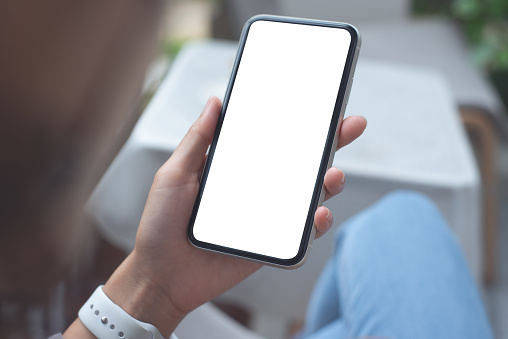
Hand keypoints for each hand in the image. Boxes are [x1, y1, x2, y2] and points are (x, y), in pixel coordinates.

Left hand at [67, 96, 365, 337]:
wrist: (161, 276)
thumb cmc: (160, 224)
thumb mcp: (174, 174)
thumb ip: (197, 140)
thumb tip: (216, 101)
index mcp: (234, 168)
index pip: (271, 140)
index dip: (295, 123)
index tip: (318, 105)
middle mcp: (254, 189)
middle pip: (298, 164)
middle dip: (328, 144)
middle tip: (350, 125)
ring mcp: (265, 217)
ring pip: (306, 196)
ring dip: (328, 184)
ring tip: (334, 176)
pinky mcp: (269, 244)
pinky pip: (300, 235)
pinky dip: (315, 226)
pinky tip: (319, 216)